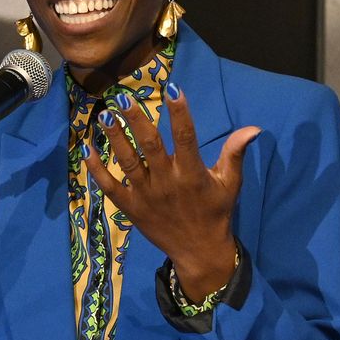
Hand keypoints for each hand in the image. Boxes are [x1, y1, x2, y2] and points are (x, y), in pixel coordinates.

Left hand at [86, 85, 261, 301]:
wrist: (198, 252)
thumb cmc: (216, 213)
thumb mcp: (230, 184)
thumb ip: (235, 154)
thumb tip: (253, 129)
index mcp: (192, 174)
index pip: (185, 137)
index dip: (179, 112)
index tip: (171, 87)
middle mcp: (167, 183)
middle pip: (150, 146)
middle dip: (136, 120)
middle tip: (123, 97)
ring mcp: (146, 196)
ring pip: (128, 162)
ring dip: (115, 138)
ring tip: (104, 116)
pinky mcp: (131, 208)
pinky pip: (110, 187)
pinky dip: (97, 169)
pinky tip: (87, 149)